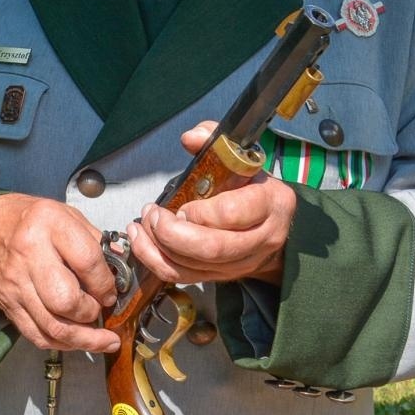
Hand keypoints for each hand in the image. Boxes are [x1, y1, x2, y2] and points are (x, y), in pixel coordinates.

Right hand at [0, 193, 120, 353]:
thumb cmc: (25, 221)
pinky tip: (78, 341)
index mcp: (48, 225)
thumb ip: (94, 239)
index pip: (87, 262)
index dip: (106, 282)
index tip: (111, 289)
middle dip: (92, 311)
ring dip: (84, 338)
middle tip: (100, 307)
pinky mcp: (9, 306)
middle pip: (67, 300)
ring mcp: (16, 284)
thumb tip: (120, 265)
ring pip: (54, 326)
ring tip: (103, 339)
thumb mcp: (63, 214)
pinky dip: (62, 343)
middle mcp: (29, 255)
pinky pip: (38, 335)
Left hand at [126, 122, 295, 285]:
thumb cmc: (252, 187)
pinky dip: (155, 260)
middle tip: (154, 215)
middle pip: (212, 248)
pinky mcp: (221, 275)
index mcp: (270, 203)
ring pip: (194, 266)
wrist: (272, 222)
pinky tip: (142, 239)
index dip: (200, 211)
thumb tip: (190, 138)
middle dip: (172, 233)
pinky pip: (182, 276)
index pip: (232, 213)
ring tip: (143, 223)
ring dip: (158, 246)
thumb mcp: (241, 158)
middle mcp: (261, 238)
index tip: (182, 204)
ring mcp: (242, 262)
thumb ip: (214, 142)